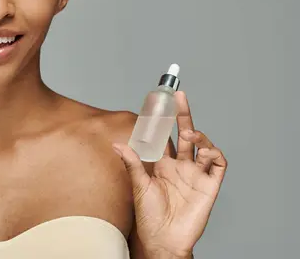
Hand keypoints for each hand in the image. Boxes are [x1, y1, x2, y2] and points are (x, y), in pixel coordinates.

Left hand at [112, 91, 226, 257]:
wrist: (162, 239)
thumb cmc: (149, 216)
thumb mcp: (138, 186)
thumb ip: (132, 164)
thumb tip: (117, 144)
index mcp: (163, 164)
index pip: (164, 136)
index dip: (162, 120)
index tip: (158, 101)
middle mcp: (180, 166)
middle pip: (184, 134)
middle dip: (182, 114)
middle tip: (178, 95)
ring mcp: (196, 174)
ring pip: (203, 146)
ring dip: (198, 135)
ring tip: (188, 133)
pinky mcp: (209, 185)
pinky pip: (218, 164)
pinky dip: (213, 153)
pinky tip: (204, 150)